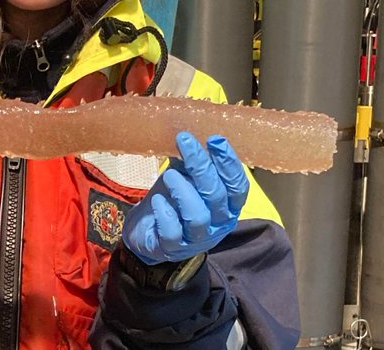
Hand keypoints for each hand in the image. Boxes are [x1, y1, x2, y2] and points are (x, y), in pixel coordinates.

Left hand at [122, 133, 248, 264]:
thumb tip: (192, 136)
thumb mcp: (185, 178)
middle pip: (216, 195)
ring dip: (184, 191)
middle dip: (202, 166)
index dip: (229, 163)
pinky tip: (158, 200)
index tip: (215, 139)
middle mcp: (217, 223)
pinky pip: (173, 233)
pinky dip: (166, 214)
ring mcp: (195, 239)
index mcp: (227, 205)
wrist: (145, 231)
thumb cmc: (172, 200)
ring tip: (169, 174)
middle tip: (185, 140)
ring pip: (198, 216)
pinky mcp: (171, 248)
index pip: (237, 185)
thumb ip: (193, 163)